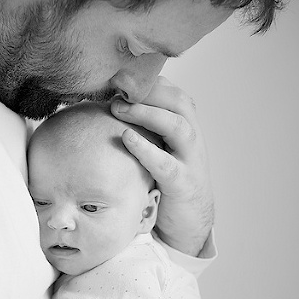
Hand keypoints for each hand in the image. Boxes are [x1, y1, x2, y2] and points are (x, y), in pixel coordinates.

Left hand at [111, 76, 213, 256]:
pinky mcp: (183, 184)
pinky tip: (126, 139)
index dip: (145, 82)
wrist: (190, 221)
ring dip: (147, 113)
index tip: (116, 77)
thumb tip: (106, 105)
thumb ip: (143, 127)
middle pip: (178, 101)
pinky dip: (146, 149)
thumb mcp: (158, 148)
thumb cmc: (168, 180)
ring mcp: (190, 160)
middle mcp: (192, 138)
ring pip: (177, 125)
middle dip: (146, 92)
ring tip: (118, 108)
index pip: (170, 92)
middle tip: (114, 90)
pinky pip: (166, 163)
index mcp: (185, 125)